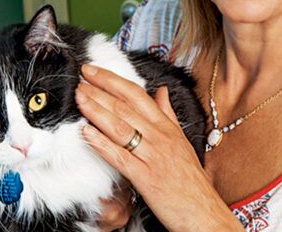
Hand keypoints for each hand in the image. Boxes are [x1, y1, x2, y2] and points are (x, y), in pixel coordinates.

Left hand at [76, 64, 242, 231]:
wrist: (202, 210)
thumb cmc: (190, 179)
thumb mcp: (181, 140)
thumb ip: (168, 114)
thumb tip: (160, 91)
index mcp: (167, 127)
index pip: (137, 94)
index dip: (113, 80)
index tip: (93, 71)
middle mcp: (160, 137)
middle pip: (126, 107)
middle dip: (99, 90)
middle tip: (79, 79)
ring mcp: (153, 156)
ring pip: (120, 127)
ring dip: (96, 110)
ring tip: (79, 98)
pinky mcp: (145, 177)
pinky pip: (119, 157)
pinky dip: (101, 144)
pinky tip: (86, 134)